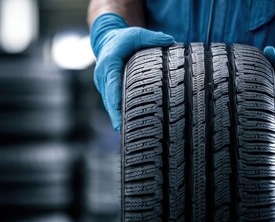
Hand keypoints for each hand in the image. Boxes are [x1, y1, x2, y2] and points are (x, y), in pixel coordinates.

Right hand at [90, 13, 174, 130]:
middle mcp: (103, 77)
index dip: (115, 98)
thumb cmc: (123, 38)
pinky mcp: (106, 91)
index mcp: (108, 64)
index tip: (119, 112)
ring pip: (109, 105)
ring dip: (117, 118)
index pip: (112, 83)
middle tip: (123, 130)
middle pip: (109, 99)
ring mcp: (103, 85)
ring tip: (127, 134)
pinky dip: (118, 114)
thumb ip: (153, 38)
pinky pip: (112, 104)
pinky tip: (127, 127)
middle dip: (115, 115)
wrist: (107, 41)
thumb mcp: (137, 34)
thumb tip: (172, 42)